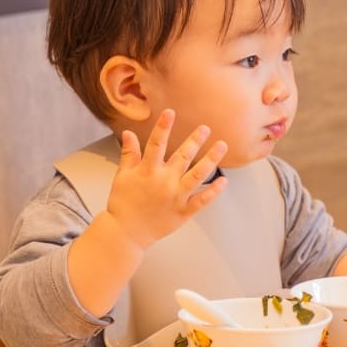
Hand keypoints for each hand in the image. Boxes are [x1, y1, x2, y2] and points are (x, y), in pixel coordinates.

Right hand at [107, 108, 227, 248]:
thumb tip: (129, 133)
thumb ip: (129, 154)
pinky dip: (213, 191)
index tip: (170, 113)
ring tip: (222, 146)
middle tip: (206, 128)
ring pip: (197, 176)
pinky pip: (201, 200)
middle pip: (183, 157)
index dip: (163, 128)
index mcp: (147, 171)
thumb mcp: (123, 176)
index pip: (156, 144)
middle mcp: (164, 182)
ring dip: (211, 160)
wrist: (126, 233)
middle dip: (195, 141)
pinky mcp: (183, 212)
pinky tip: (224, 180)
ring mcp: (175, 197)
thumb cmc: (123, 203)